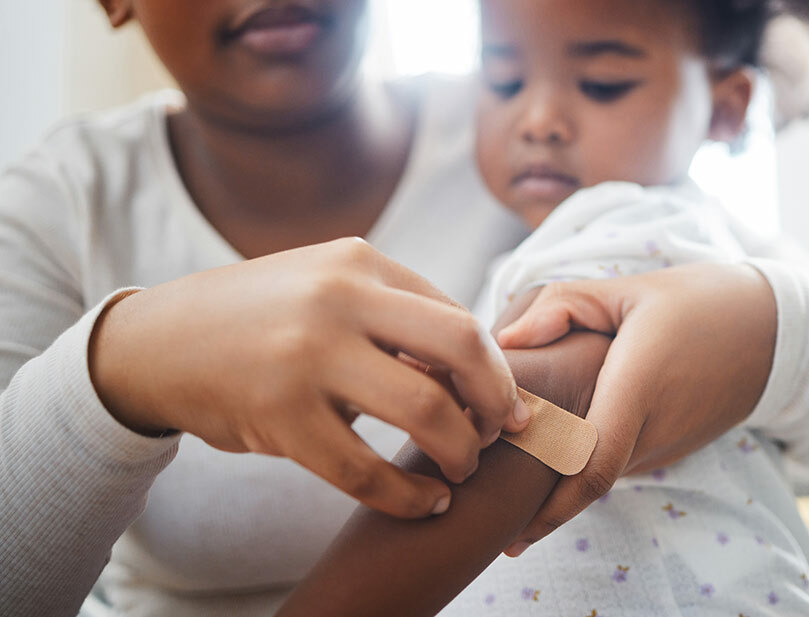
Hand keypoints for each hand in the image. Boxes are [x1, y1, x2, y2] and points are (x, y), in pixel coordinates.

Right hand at [89, 238, 529, 518]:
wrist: (158, 342)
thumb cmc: (261, 319)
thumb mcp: (327, 288)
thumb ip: (394, 316)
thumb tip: (474, 374)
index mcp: (360, 262)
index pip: (459, 317)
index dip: (495, 369)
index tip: (505, 405)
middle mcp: (339, 297)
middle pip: (461, 346)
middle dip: (497, 400)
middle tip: (499, 434)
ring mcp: (308, 355)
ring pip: (425, 409)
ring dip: (461, 451)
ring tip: (460, 469)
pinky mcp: (279, 416)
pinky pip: (367, 471)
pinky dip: (409, 496)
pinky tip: (425, 504)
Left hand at [496, 263, 776, 555]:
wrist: (772, 328)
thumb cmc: (696, 302)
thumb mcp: (628, 290)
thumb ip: (562, 307)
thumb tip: (506, 340)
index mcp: (637, 388)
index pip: (591, 467)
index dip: (551, 509)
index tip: (513, 535)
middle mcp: (653, 430)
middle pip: (585, 481)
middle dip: (538, 498)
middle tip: (489, 499)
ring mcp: (666, 446)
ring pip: (601, 474)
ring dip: (561, 480)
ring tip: (514, 467)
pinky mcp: (673, 449)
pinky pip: (620, 462)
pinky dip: (587, 463)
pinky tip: (561, 444)